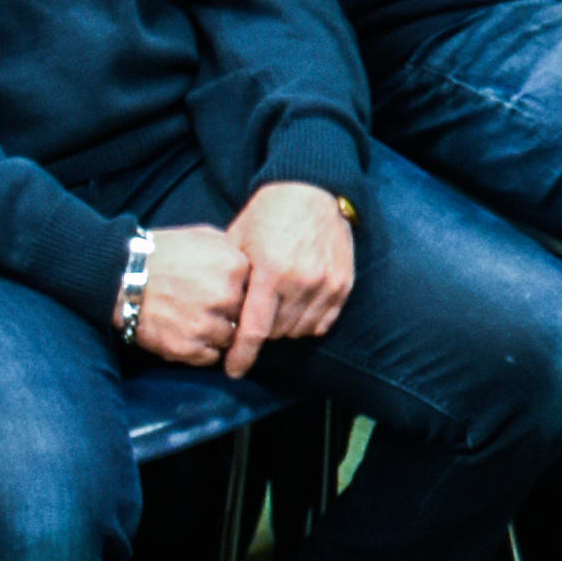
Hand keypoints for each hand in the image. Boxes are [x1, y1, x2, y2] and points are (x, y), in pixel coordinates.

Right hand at [127, 224, 249, 368]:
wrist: (123, 274)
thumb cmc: (165, 252)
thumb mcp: (206, 237)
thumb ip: (234, 252)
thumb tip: (253, 268)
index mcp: (235, 267)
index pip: (258, 289)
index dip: (243, 293)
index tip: (230, 292)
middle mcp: (226, 297)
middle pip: (245, 316)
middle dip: (232, 314)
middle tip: (211, 308)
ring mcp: (207, 324)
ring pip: (230, 338)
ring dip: (218, 333)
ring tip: (197, 320)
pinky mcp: (187, 347)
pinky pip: (210, 356)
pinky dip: (202, 349)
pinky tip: (189, 333)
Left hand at [222, 179, 357, 369]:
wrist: (311, 189)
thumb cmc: (267, 214)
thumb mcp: (237, 239)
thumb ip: (229, 278)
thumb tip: (219, 315)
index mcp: (270, 272)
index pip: (253, 330)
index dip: (241, 356)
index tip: (233, 371)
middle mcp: (301, 282)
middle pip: (277, 333)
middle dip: (261, 333)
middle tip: (252, 320)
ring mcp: (326, 284)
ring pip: (300, 331)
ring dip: (284, 329)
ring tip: (275, 311)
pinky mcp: (343, 284)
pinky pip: (323, 322)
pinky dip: (308, 323)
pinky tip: (297, 308)